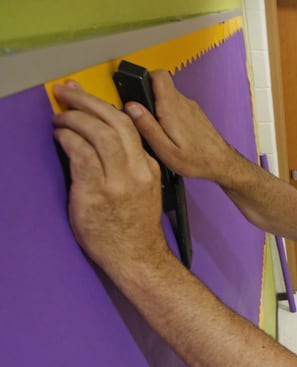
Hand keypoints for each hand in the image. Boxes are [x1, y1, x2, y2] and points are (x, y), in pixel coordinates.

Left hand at [52, 80, 169, 267]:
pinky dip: (69, 140)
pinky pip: (82, 156)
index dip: (104, 106)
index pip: (130, 126)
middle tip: (67, 92)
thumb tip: (101, 139)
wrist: (136, 257)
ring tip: (60, 115)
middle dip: (88, 101)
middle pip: (117, 123)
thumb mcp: (142, 189)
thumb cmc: (133, 226)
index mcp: (148, 167)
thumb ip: (128, 164)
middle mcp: (137, 171)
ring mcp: (119, 183)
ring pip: (101, 134)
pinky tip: (61, 136)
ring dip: (76, 118)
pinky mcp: (98, 194)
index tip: (86, 96)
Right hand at [126, 70, 240, 181]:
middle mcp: (183, 103)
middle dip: (147, 97)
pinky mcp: (194, 113)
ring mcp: (190, 107)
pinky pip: (177, 106)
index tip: (135, 89)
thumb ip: (147, 127)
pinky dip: (169, 115)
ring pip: (168, 96)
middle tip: (143, 117)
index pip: (159, 75)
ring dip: (158, 107)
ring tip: (157, 128)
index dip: (144, 77)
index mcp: (173, 109)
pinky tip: (169, 132)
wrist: (222, 164)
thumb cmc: (197, 160)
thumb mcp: (165, 150)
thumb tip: (131, 108)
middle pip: (161, 85)